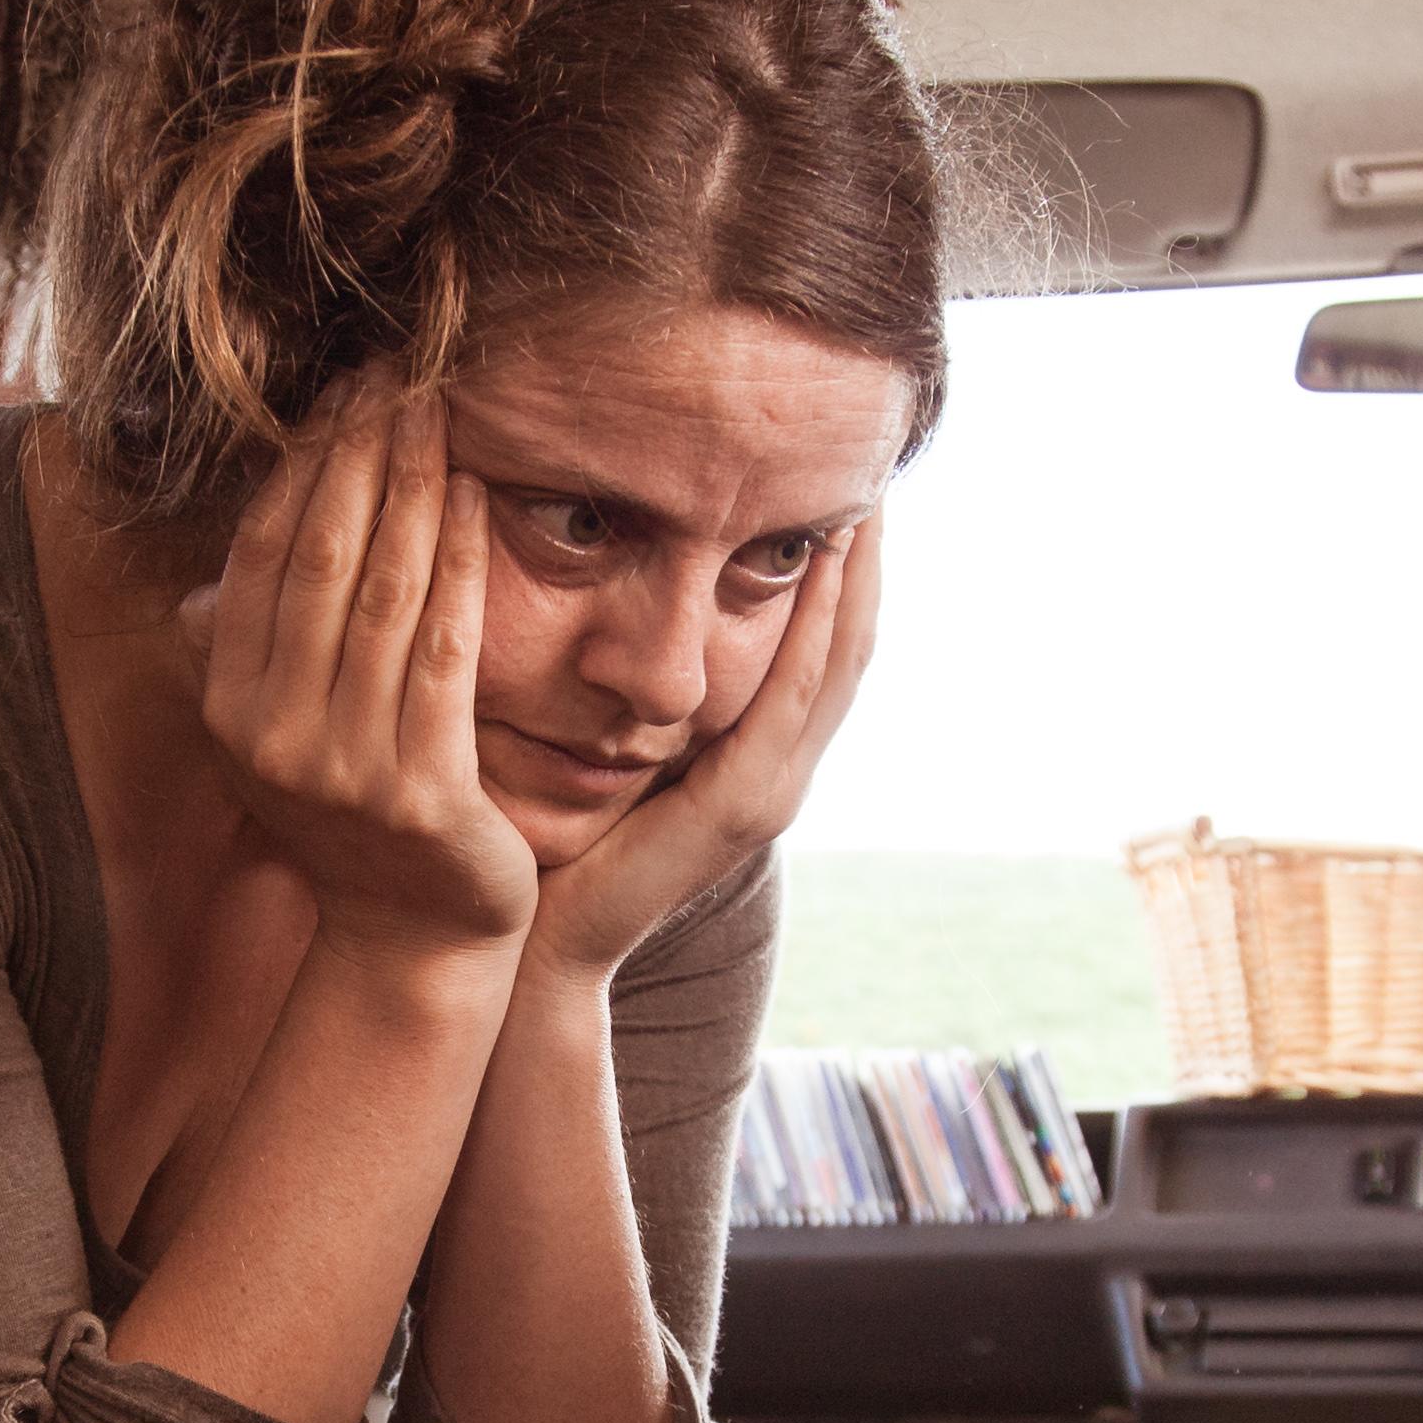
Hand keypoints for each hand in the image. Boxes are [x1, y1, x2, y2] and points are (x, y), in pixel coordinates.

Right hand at [196, 384, 538, 964]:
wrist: (411, 936)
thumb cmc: (356, 815)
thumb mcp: (279, 735)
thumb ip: (254, 650)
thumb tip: (217, 563)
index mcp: (230, 706)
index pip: (265, 555)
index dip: (303, 462)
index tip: (344, 389)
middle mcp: (273, 734)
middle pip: (321, 558)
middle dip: (360, 451)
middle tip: (397, 369)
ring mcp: (344, 766)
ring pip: (383, 593)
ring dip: (414, 487)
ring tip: (440, 411)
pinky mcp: (421, 790)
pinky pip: (445, 651)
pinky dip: (462, 565)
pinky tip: (480, 500)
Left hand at [525, 505, 882, 990]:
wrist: (548, 946)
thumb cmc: (563, 847)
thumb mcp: (617, 750)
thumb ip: (646, 696)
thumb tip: (634, 609)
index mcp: (757, 759)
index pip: (819, 649)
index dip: (842, 575)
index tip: (842, 494)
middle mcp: (781, 772)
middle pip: (849, 647)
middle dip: (865, 563)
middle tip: (875, 476)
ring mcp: (773, 791)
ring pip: (836, 664)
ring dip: (855, 581)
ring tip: (865, 503)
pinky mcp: (744, 805)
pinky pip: (791, 699)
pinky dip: (814, 630)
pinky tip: (820, 568)